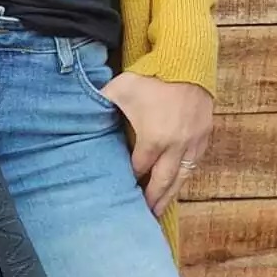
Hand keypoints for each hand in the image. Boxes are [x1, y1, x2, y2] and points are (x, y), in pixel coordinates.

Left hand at [100, 71, 213, 218]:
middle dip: (151, 200)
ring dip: (170, 195)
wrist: (186, 59)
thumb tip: (72, 113)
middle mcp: (176, 145)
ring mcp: (193, 141)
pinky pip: (195, 163)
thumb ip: (98, 105)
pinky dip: (185, 176)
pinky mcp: (204, 134)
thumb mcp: (118, 89)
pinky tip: (177, 185)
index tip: (120, 189)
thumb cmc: (150, 75)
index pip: (139, 169)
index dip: (130, 179)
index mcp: (153, 138)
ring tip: (159, 211)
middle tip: (142, 217)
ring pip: (182, 177)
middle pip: (162, 182)